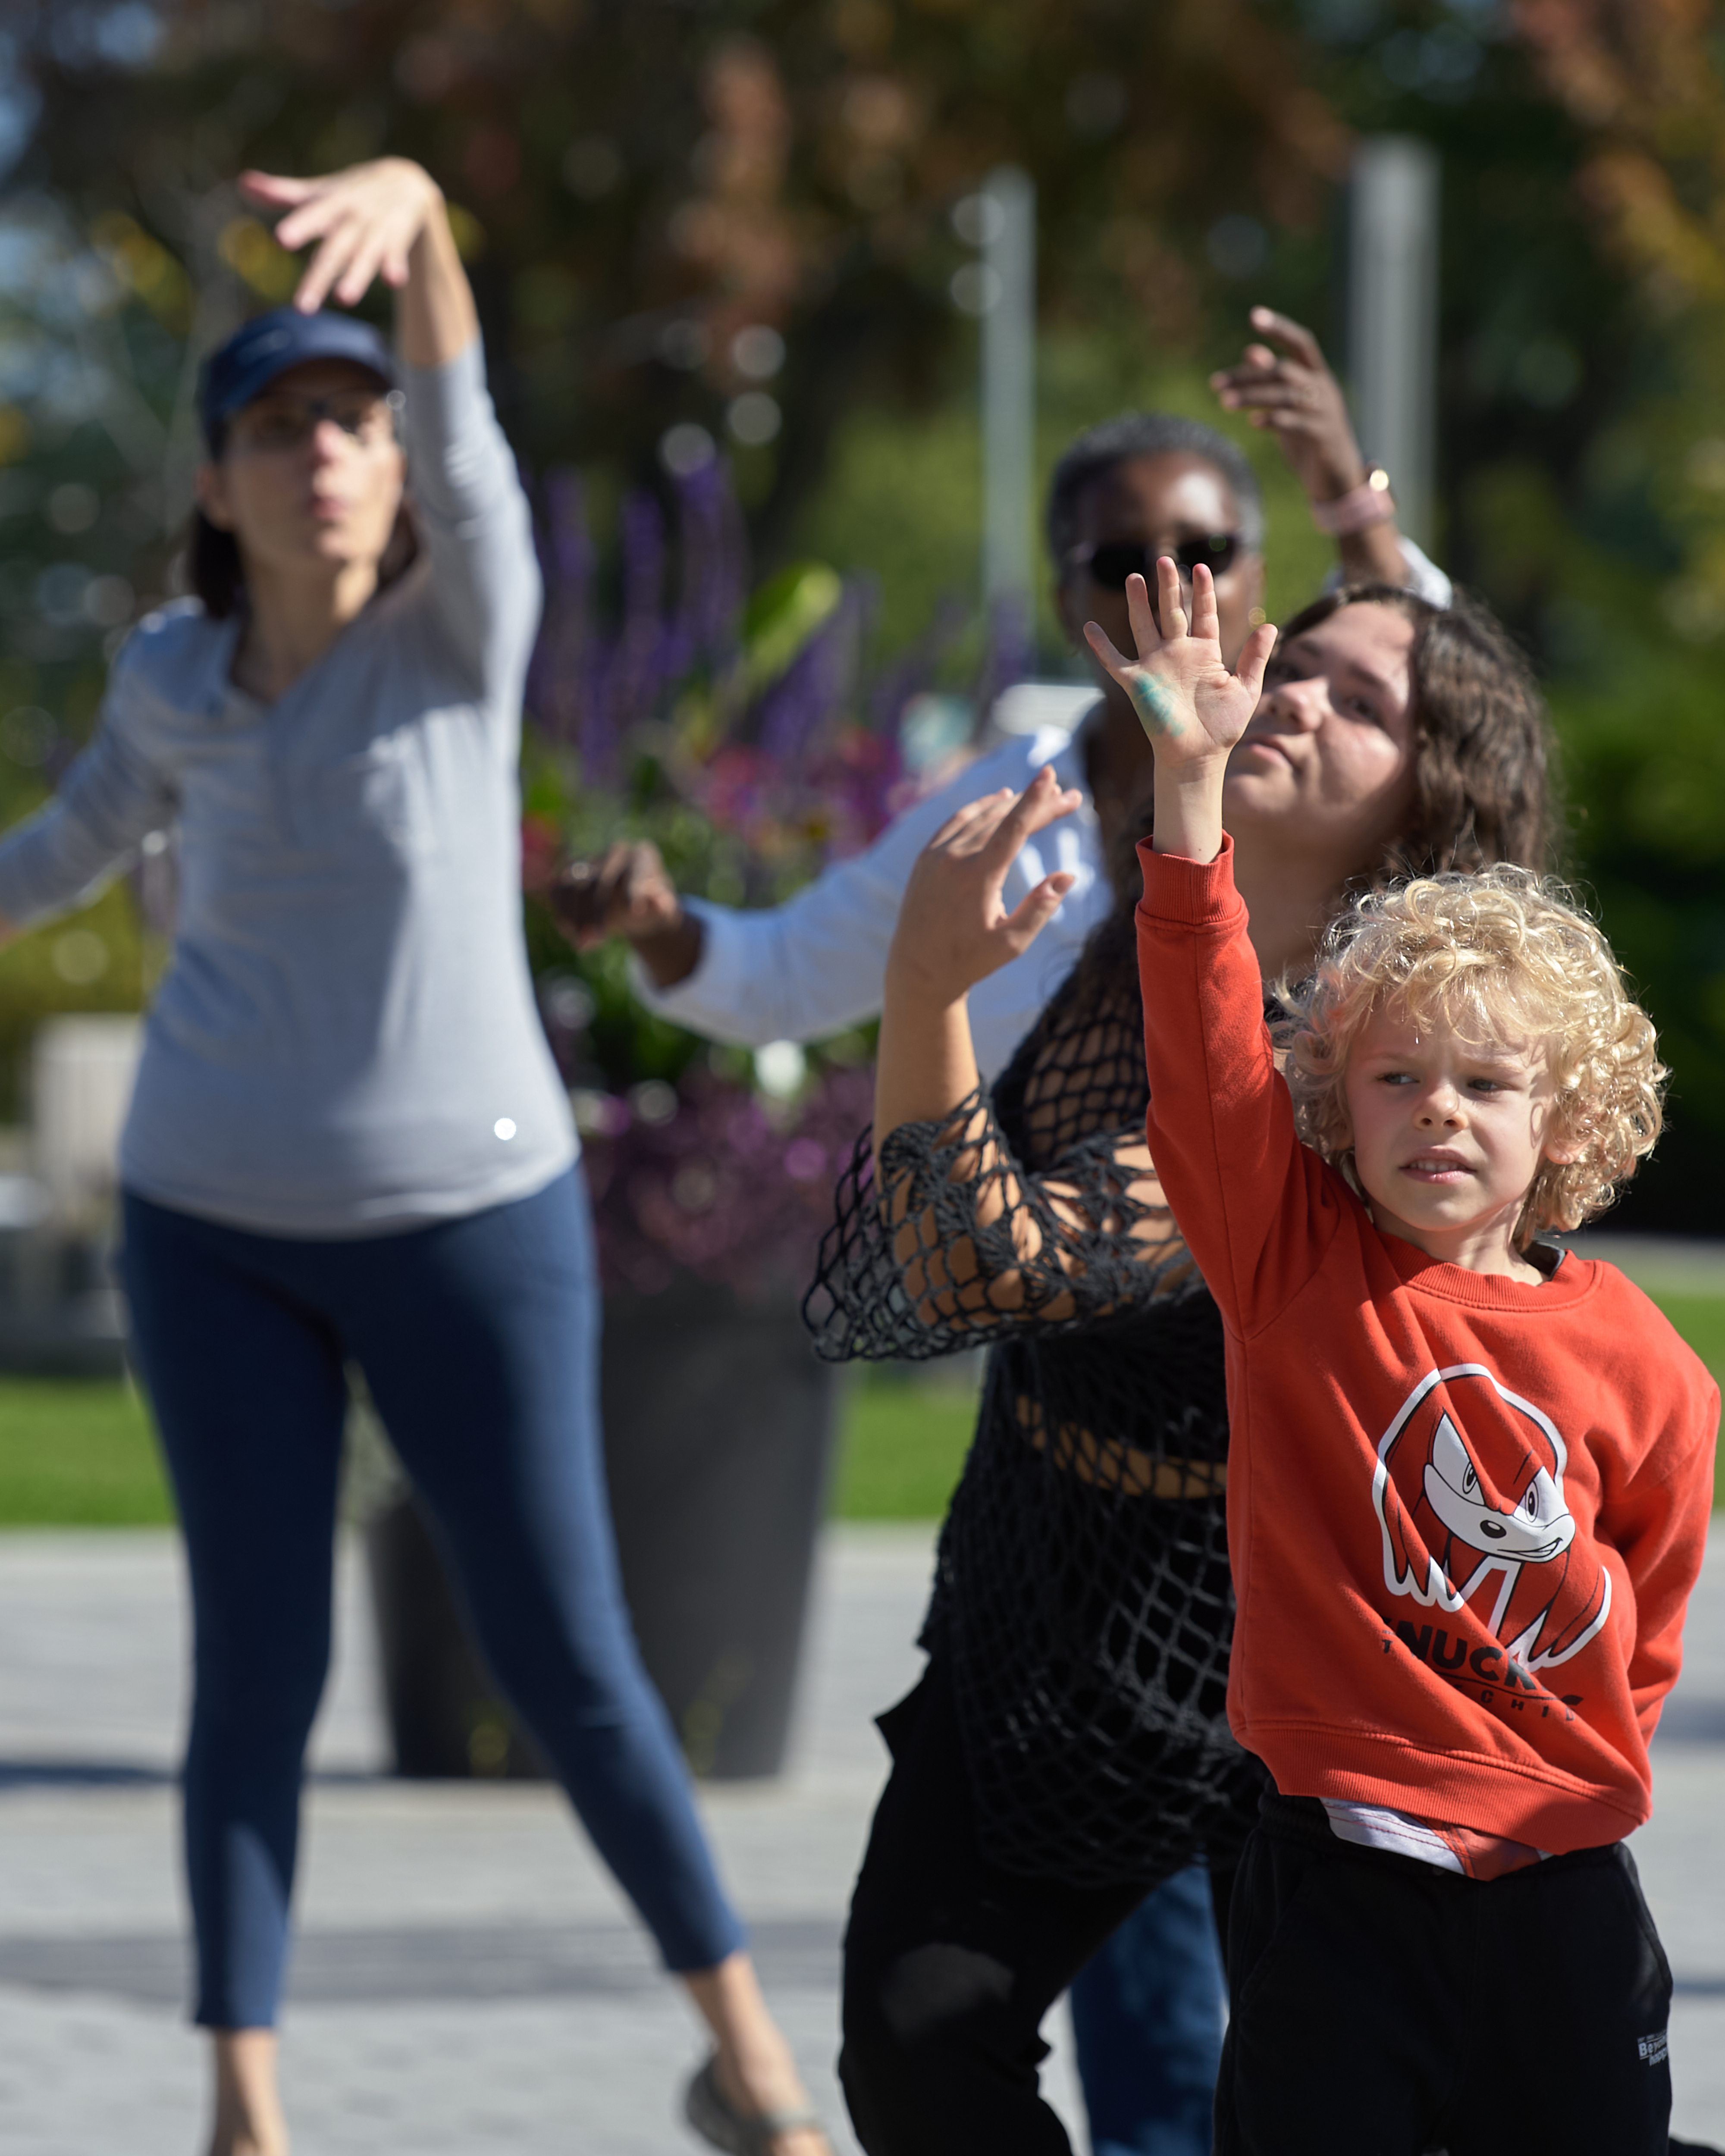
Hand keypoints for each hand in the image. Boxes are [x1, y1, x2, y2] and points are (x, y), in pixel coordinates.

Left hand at [241, 159, 443, 313]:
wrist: (406, 181)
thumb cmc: (352, 192)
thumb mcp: (320, 191)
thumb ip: (283, 193)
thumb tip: (243, 183)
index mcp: (330, 205)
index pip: (312, 216)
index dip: (298, 227)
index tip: (281, 240)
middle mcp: (352, 219)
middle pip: (333, 251)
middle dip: (319, 278)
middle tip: (302, 308)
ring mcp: (376, 230)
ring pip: (364, 256)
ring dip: (356, 277)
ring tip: (344, 299)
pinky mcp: (398, 241)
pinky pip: (396, 256)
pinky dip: (396, 267)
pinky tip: (394, 281)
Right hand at [551, 841, 681, 946]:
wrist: (635, 907)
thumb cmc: (652, 908)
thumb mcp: (664, 911)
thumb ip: (664, 908)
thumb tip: (661, 906)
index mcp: (642, 856)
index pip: (636, 872)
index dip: (634, 891)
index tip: (636, 914)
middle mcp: (614, 854)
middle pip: (600, 881)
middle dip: (597, 912)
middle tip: (597, 939)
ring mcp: (590, 862)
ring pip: (573, 885)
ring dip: (574, 915)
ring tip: (582, 943)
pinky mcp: (571, 874)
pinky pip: (559, 891)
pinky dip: (561, 912)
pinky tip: (571, 933)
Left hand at [885, 769, 1080, 1008]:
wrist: (917, 970)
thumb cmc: (969, 961)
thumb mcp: (1010, 943)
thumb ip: (1039, 909)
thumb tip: (1067, 876)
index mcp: (977, 877)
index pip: (1013, 828)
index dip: (1035, 801)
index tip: (1052, 775)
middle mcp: (954, 859)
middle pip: (1003, 818)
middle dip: (1038, 804)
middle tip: (1070, 795)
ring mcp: (936, 855)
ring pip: (980, 816)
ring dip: (1012, 803)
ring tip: (1042, 793)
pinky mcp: (926, 858)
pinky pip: (956, 822)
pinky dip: (980, 808)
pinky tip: (999, 800)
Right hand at [1084, 561, 1274, 769]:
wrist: (1198, 757)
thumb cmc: (1223, 728)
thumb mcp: (1246, 689)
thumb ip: (1255, 658)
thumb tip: (1270, 626)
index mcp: (1204, 653)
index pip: (1203, 614)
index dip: (1202, 591)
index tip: (1200, 567)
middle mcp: (1178, 655)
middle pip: (1171, 611)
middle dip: (1168, 586)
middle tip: (1163, 558)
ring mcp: (1156, 667)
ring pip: (1144, 626)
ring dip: (1138, 602)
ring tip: (1134, 577)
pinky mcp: (1138, 684)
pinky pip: (1115, 661)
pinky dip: (1101, 645)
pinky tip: (1089, 627)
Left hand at [1210, 307, 1367, 505]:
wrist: (1338, 478)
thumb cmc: (1310, 439)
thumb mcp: (1290, 406)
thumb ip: (1273, 381)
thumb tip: (1249, 351)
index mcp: (1318, 377)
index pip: (1301, 343)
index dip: (1279, 328)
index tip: (1254, 315)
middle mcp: (1324, 389)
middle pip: (1284, 371)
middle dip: (1248, 375)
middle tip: (1215, 384)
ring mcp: (1325, 412)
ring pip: (1286, 395)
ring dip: (1253, 397)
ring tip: (1224, 401)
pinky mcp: (1322, 437)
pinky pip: (1296, 423)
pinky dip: (1274, 420)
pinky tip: (1253, 422)